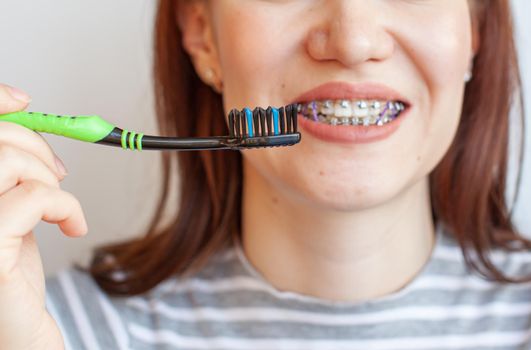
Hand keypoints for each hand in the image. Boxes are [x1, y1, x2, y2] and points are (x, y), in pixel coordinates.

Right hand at [0, 84, 87, 349]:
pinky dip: (66, 205)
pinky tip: (73, 226)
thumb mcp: (9, 211)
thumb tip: (24, 115)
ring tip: (59, 204)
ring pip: (6, 161)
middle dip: (34, 144)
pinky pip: (33, 197)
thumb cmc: (13, 276)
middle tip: (57, 172)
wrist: (19, 335)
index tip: (23, 102)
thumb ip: (9, 171)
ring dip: (47, 176)